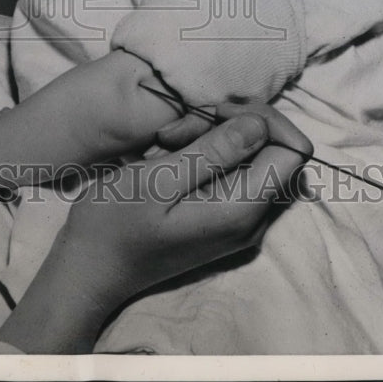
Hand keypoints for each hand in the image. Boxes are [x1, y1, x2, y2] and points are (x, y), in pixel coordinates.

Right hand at [67, 103, 311, 299]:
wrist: (89, 268)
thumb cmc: (115, 222)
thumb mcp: (158, 179)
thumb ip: (213, 152)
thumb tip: (260, 124)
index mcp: (241, 211)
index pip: (293, 151)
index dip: (263, 119)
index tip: (216, 113)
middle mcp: (251, 220)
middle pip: (276, 151)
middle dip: (234, 124)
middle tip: (181, 128)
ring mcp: (237, 222)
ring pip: (253, 157)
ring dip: (214, 135)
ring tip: (167, 141)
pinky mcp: (221, 218)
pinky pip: (234, 172)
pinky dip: (208, 153)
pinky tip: (170, 153)